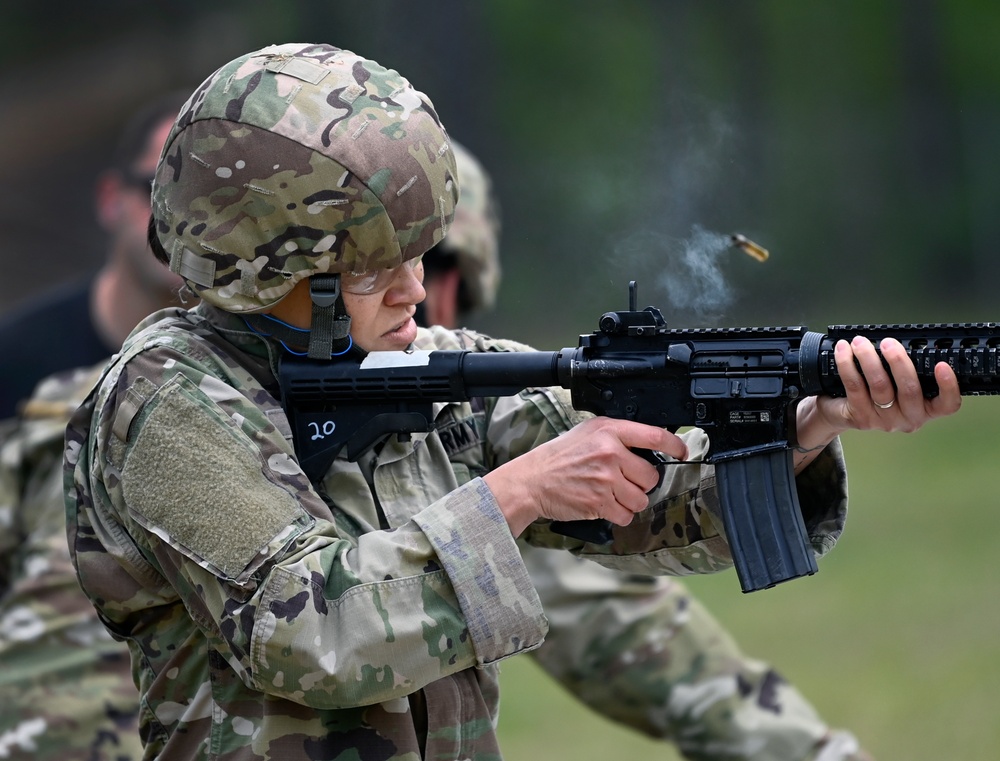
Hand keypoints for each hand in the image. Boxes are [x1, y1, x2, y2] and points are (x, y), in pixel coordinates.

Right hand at [483, 417, 687, 536]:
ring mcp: (606, 479)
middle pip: (651, 475)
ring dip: (631, 501)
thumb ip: (615, 436)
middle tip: (624, 481)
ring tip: (612, 494)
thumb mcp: (586, 432)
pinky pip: (627, 515)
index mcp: (608, 431)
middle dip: (641, 482)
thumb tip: (646, 445)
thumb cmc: (558, 457)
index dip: (674, 445)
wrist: (532, 480)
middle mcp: (610, 453)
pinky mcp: (599, 502)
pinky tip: (606, 505)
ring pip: (641, 499)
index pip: (654, 435)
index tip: (681, 451)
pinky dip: (620, 515)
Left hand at [794, 336, 960, 469]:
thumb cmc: (878, 391)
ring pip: (880, 386)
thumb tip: (901, 341)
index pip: (947, 405)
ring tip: (860, 342)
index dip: (949, 386)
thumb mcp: (899, 382)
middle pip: (910, 390)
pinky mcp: (861, 418)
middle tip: (888, 343)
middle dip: (899, 361)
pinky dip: (847, 364)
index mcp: (926, 408)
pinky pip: (855, 386)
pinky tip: (843, 350)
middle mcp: (909, 418)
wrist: (843, 412)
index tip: (941, 365)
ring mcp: (885, 421)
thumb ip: (905, 368)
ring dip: (869, 358)